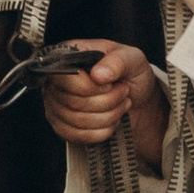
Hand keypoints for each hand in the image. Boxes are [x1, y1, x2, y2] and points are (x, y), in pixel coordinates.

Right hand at [40, 41, 164, 169]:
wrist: (138, 99)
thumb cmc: (131, 74)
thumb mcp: (133, 59)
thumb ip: (117, 62)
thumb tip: (97, 74)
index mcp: (69, 56)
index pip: (65, 77)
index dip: (90, 87)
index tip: (111, 84)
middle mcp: (56, 80)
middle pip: (72, 102)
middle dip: (107, 101)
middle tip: (123, 93)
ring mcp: (55, 104)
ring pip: (77, 121)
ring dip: (107, 116)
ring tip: (121, 105)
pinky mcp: (62, 125)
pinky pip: (76, 136)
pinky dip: (100, 132)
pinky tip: (112, 121)